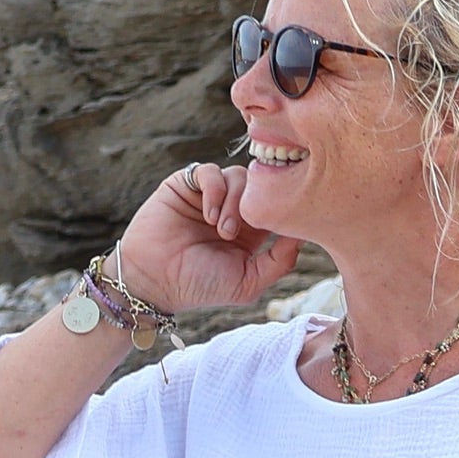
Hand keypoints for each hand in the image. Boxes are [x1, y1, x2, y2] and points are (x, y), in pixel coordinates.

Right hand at [115, 162, 301, 313]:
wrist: (155, 280)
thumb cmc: (200, 286)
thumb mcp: (248, 283)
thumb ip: (280, 262)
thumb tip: (303, 235)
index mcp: (252, 232)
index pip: (277, 207)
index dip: (282, 211)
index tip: (280, 224)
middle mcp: (233, 210)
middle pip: (261, 187)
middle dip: (256, 206)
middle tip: (239, 233)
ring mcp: (210, 196)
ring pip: (239, 176)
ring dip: (234, 201)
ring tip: (221, 228)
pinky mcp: (186, 185)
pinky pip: (210, 171)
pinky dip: (214, 190)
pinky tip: (208, 214)